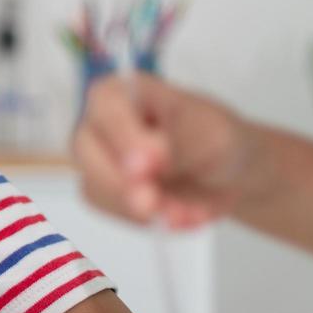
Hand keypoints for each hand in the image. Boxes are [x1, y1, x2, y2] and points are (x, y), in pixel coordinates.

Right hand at [72, 74, 250, 230]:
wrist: (226, 174)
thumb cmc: (217, 139)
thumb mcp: (214, 134)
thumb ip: (179, 145)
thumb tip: (142, 167)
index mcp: (125, 91)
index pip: (106, 104)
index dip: (124, 135)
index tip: (153, 164)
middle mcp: (100, 122)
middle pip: (86, 148)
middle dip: (120, 181)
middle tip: (154, 204)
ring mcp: (96, 158)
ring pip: (94, 185)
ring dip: (140, 208)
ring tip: (184, 212)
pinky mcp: (103, 192)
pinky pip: (112, 211)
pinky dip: (146, 221)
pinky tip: (178, 216)